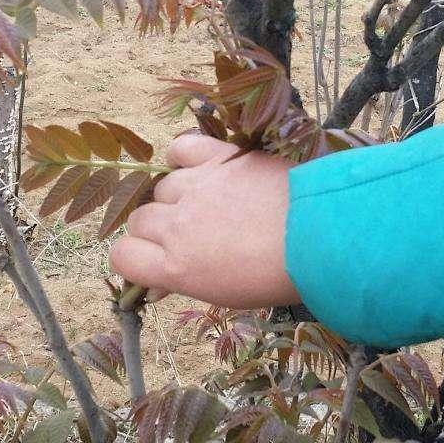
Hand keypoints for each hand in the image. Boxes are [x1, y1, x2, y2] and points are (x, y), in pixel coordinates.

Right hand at [109, 133, 301, 309]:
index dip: (135, 257)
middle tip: (191, 234)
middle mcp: (176, 226)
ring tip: (207, 204)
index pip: (122, 256)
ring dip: (176, 197)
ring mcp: (195, 188)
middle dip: (157, 230)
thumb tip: (159, 281)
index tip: (154, 259)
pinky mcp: (217, 159)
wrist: (321, 234)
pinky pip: (181, 148)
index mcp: (176, 267)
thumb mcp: (226, 294)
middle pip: (140, 220)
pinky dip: (184, 157)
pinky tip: (199, 168)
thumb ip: (186, 280)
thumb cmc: (279, 275)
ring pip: (161, 188)